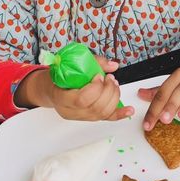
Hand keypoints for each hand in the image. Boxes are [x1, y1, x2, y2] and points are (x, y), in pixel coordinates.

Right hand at [15, 56, 133, 120]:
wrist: (50, 88)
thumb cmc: (58, 76)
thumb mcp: (68, 64)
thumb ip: (93, 62)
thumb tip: (113, 66)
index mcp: (61, 98)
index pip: (81, 100)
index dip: (95, 88)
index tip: (98, 76)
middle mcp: (70, 111)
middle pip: (95, 108)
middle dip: (109, 91)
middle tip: (110, 78)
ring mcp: (80, 117)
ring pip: (102, 114)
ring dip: (114, 97)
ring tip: (114, 84)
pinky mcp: (88, 118)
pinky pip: (106, 119)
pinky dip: (120, 114)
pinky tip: (129, 110)